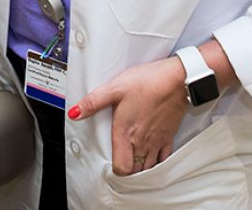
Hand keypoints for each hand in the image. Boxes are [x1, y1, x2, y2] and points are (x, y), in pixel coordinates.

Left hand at [68, 57, 187, 175]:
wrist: (176, 80)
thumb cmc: (147, 83)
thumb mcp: (115, 88)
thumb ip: (93, 102)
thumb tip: (75, 112)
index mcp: (126, 134)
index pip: (121, 168)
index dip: (114, 171)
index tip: (109, 164)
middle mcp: (142, 142)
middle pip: (135, 171)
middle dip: (127, 171)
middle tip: (120, 163)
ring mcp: (157, 141)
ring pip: (149, 167)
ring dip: (141, 167)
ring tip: (133, 161)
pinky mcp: (169, 136)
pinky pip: (163, 158)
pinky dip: (157, 162)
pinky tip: (152, 156)